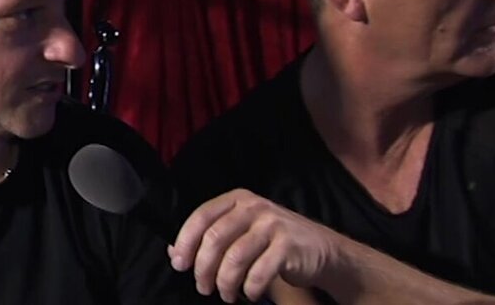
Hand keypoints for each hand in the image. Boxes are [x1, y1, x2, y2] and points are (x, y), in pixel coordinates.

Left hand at [167, 189, 338, 302]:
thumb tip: (174, 252)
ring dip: (225, 282)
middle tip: (203, 286)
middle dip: (203, 267)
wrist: (320, 249)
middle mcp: (254, 207)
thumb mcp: (241, 230)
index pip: (202, 216)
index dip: (186, 241)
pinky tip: (249, 293)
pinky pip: (259, 272)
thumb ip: (210, 236)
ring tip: (226, 294)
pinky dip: (250, 288)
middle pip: (215, 238)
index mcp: (237, 199)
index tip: (179, 264)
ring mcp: (273, 224)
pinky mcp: (288, 245)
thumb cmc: (272, 241)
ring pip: (235, 257)